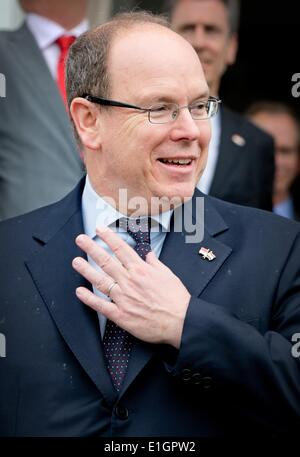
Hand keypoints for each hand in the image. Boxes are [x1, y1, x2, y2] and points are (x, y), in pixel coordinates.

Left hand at [72, 226, 190, 347]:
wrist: (181, 321)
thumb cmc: (176, 299)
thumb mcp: (168, 274)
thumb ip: (155, 264)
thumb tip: (149, 255)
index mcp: (141, 270)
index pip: (121, 249)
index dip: (109, 238)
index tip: (99, 230)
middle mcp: (130, 281)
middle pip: (107, 261)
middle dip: (91, 249)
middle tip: (80, 240)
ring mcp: (124, 298)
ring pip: (101, 281)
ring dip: (86, 270)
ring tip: (76, 262)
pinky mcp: (121, 315)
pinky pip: (102, 306)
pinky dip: (89, 299)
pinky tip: (80, 292)